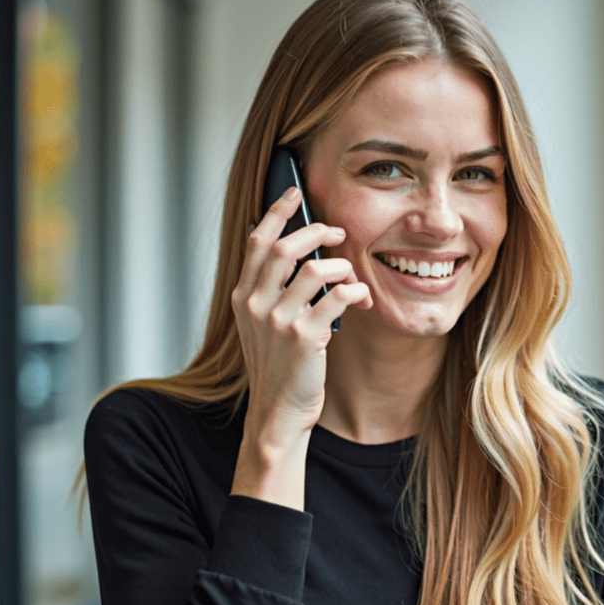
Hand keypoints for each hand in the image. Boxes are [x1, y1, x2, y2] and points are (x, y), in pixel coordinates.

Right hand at [229, 186, 372, 507]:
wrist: (278, 412)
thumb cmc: (278, 365)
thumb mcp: (261, 324)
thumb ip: (268, 289)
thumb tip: (287, 248)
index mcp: (243, 296)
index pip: (257, 242)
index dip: (277, 212)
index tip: (294, 192)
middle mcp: (255, 304)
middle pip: (284, 247)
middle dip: (315, 231)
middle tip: (337, 232)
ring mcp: (278, 320)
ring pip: (315, 269)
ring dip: (341, 266)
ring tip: (350, 276)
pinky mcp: (304, 337)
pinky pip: (336, 296)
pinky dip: (354, 291)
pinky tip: (360, 298)